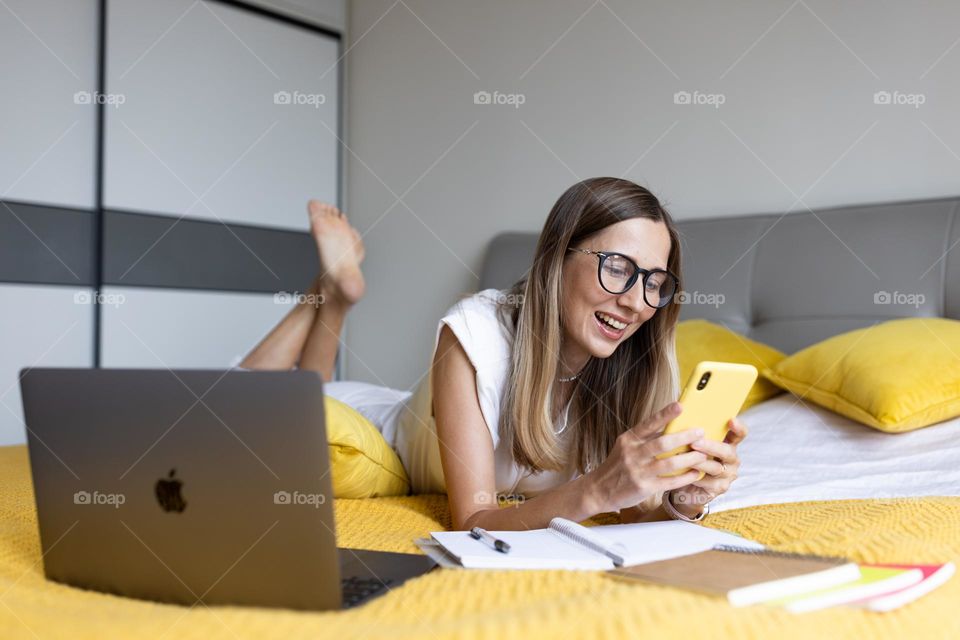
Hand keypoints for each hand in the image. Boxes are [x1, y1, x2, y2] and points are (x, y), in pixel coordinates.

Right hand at [583, 402, 707, 513]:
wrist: (599, 490)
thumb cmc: (617, 465)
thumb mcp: (625, 447)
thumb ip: (645, 438)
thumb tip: (670, 427)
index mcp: (629, 439)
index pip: (649, 423)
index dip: (665, 414)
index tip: (680, 405)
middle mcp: (633, 454)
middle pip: (663, 443)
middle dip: (685, 437)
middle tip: (700, 432)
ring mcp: (638, 471)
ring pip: (670, 463)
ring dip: (689, 458)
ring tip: (703, 455)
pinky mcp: (644, 487)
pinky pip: (670, 481)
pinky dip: (685, 477)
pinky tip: (695, 473)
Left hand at [669, 417, 747, 516]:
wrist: (686, 485)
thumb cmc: (689, 459)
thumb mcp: (693, 445)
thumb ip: (694, 434)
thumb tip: (680, 415)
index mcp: (728, 444)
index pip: (739, 434)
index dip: (738, 428)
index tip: (731, 420)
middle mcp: (731, 459)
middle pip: (727, 451)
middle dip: (710, 447)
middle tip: (694, 443)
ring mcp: (727, 475)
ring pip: (715, 468)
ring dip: (698, 463)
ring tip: (682, 458)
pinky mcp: (719, 488)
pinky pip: (707, 482)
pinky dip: (694, 477)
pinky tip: (683, 473)